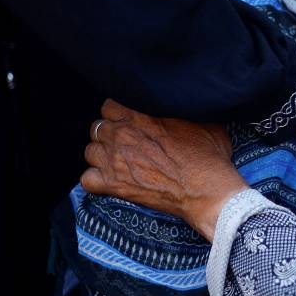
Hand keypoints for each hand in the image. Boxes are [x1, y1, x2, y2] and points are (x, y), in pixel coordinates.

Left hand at [82, 99, 247, 240]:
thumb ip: (184, 110)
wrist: (206, 191)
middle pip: (98, 127)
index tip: (128, 120)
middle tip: (125, 141)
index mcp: (140, 116)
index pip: (110, 105)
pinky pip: (87, 180)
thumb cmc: (208, 157)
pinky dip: (95, 180)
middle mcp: (122, 136)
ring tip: (117, 160)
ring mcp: (115, 161)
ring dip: (101, 155)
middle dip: (109, 133)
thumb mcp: (204, 121)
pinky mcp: (114, 186)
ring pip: (90, 151)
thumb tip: (188, 104)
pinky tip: (110, 180)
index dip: (119, 113)